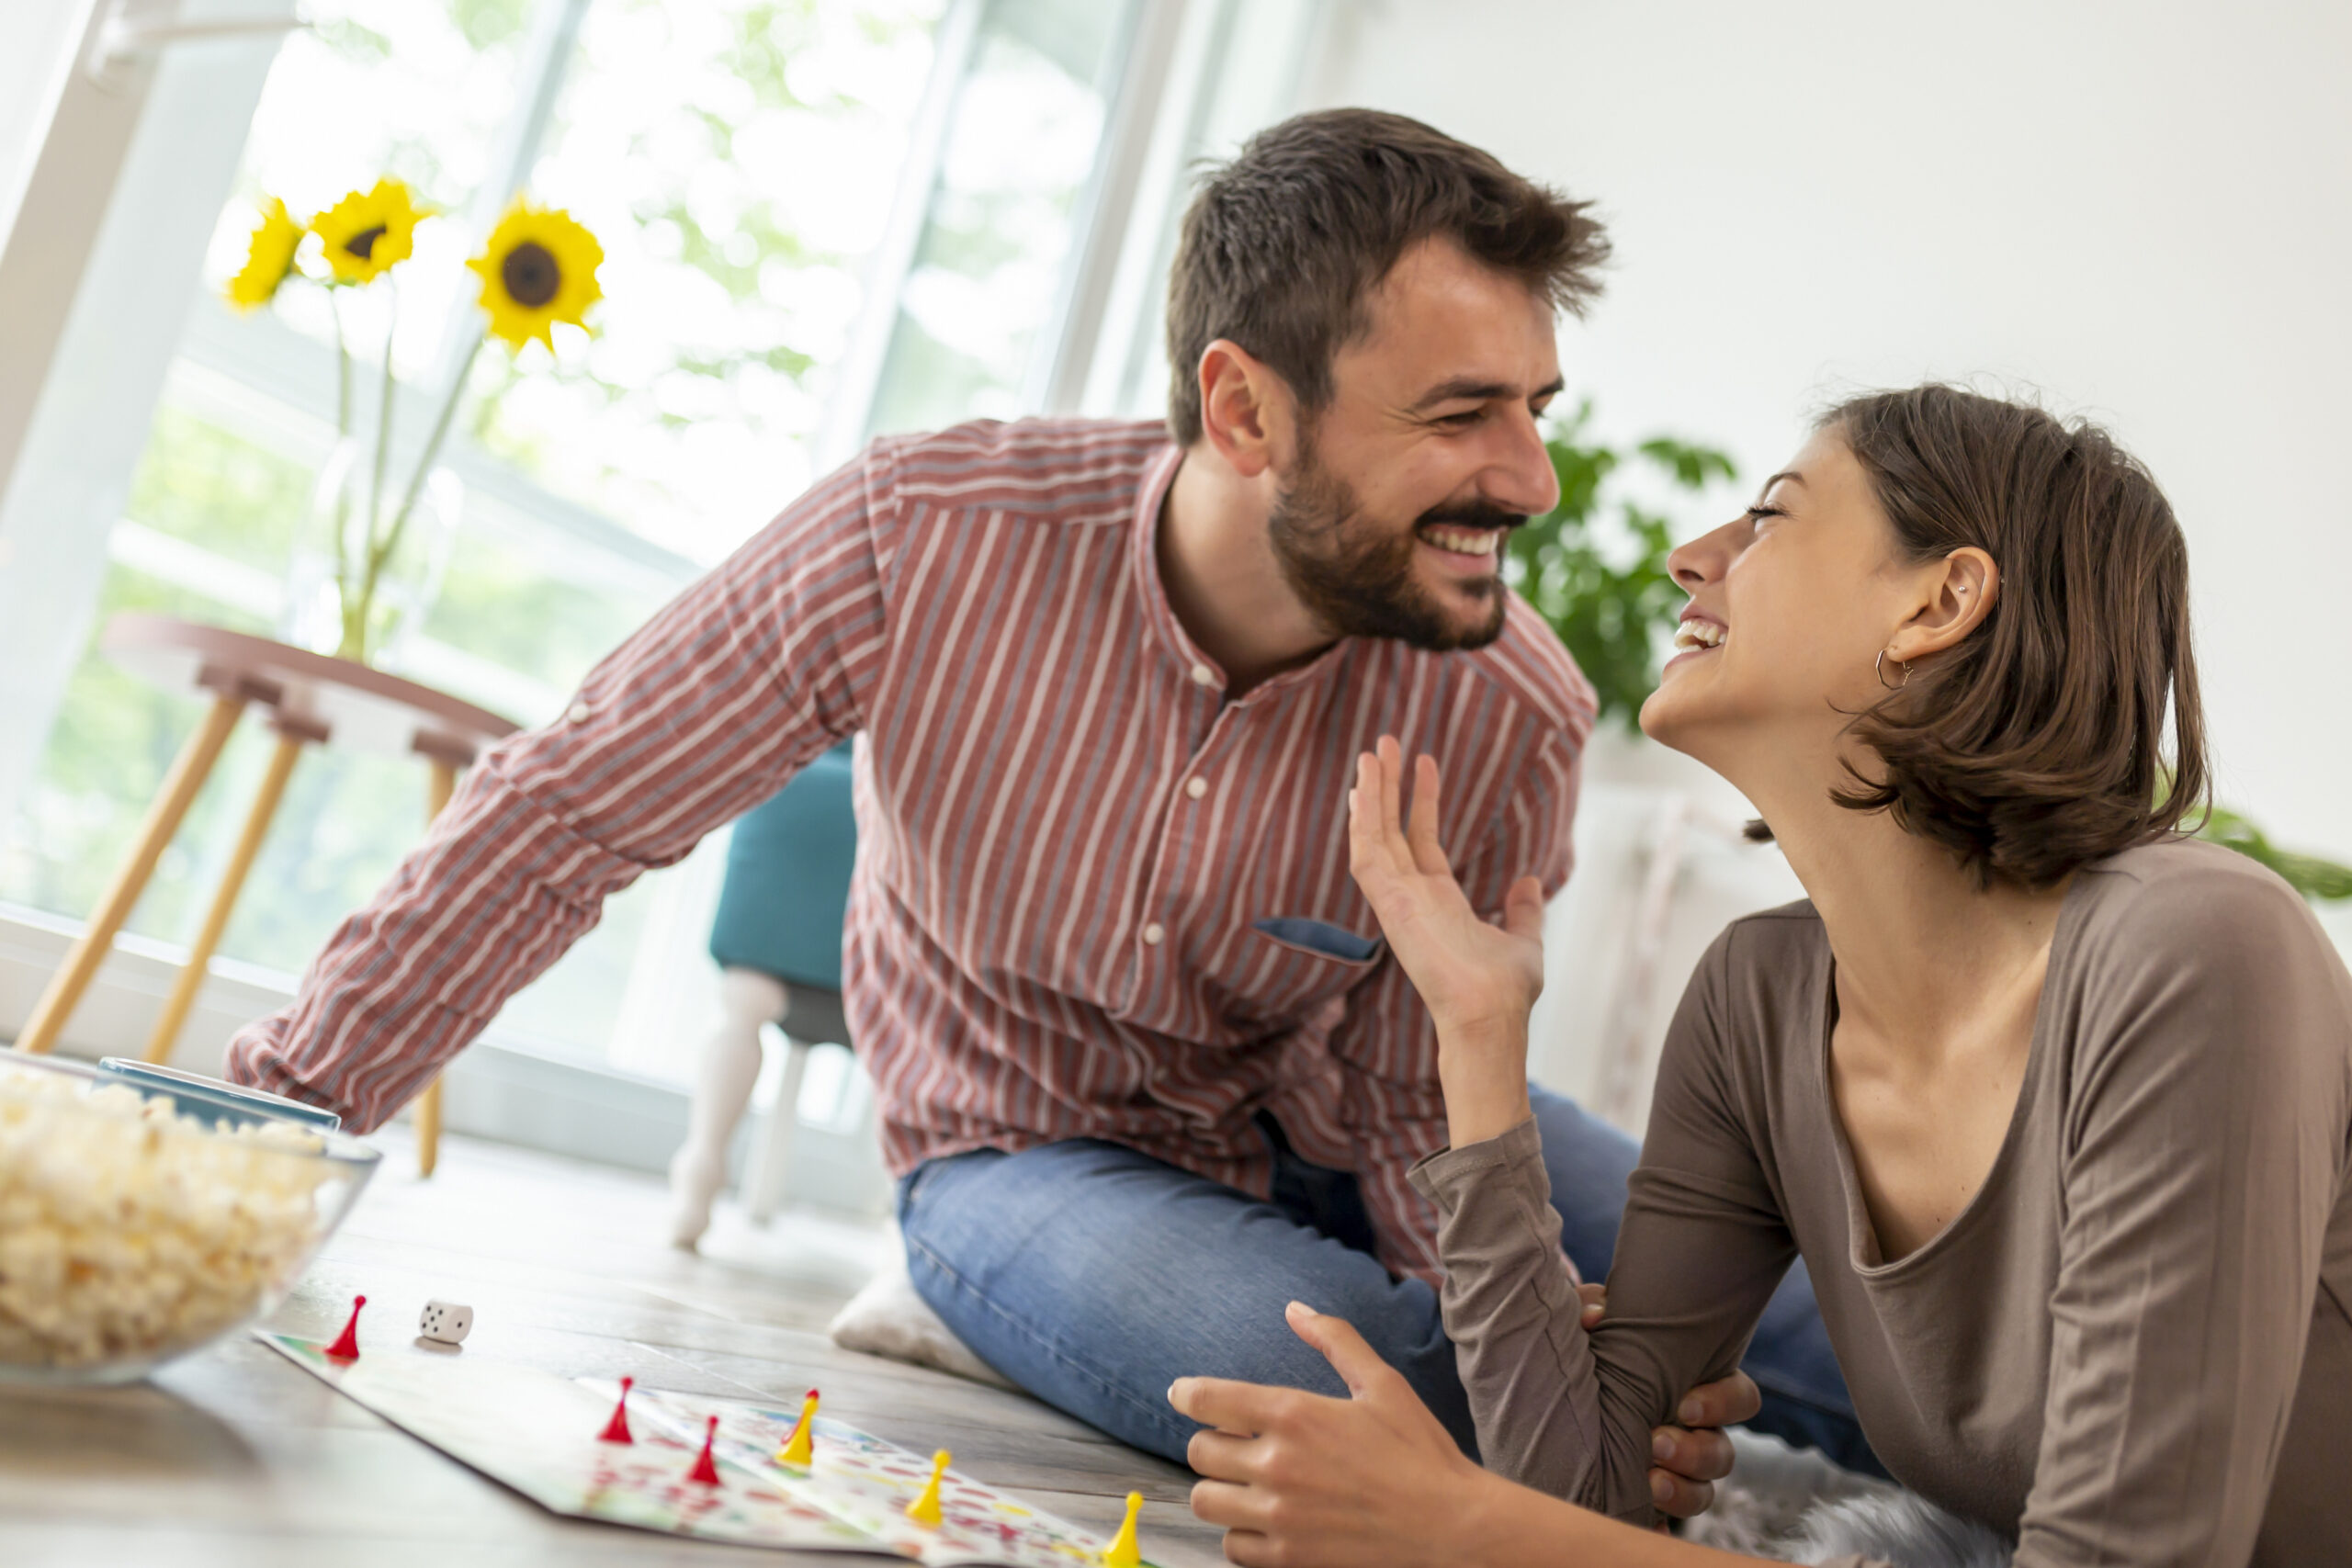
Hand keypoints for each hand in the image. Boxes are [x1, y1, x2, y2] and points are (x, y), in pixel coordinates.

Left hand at [1172, 1301, 1495, 1567]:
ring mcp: (1279, 1516)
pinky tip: (1263, 1522)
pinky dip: (1240, 1534)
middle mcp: (1277, 1463)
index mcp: (1295, 1414)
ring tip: (1243, 1485)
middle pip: (1199, 1452)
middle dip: (1212, 1444)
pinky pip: (1231, 1547)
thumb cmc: (1421, 1453)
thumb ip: (1335, 1339)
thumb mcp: (1383, 1383)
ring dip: (1218, 1490)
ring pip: (1205, 1501)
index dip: (1186, 1394)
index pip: (1208, 1399)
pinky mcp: (1287, 1558)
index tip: (1182, 1394)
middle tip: (1234, 1445)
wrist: (1452, 1526)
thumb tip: (1294, 1309)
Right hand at [1349, 737, 1545, 1143]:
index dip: (1421, 800)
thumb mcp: (1524, 939)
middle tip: (1383, 743)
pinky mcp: (1389, 906)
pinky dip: (1361, 825)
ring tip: (1372, 751)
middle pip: (1390, 830)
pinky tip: (1360, 791)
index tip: (1423, 761)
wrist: (1492, 1015)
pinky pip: (1367, 858)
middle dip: (1386, 787)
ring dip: (1370, 795)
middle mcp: (1412, 897)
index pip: (1421, 840)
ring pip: (1374, 837)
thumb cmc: (1505, 991)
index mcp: (1438, 902)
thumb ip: (1524, 910)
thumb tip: (1530, 880)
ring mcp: (1397, 901)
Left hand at [1575, 1282, 1752, 1521]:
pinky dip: (1657, 1523)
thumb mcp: (1591, 1325)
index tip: (1684, 1405)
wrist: (1556, 1398)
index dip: (1723, 1404)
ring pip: (1705, 1493)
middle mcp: (1696, 1434)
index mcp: (1698, 1390)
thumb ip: (1593, 1306)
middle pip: (1724, 1454)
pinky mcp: (1650, 1499)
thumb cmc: (1591, 1352)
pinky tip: (1643, 1519)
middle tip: (1655, 1442)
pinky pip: (1667, 1524)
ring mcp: (1677, 1471)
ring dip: (1681, 1490)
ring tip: (1649, 1481)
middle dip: (1695, 1452)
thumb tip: (1597, 1316)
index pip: (1742, 1399)